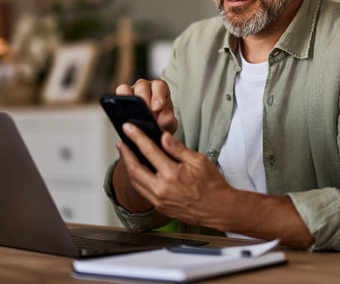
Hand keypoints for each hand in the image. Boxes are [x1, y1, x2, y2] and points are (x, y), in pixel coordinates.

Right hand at [116, 80, 177, 133]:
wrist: (152, 127)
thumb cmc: (162, 122)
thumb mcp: (169, 125)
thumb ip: (169, 122)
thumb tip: (166, 117)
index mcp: (160, 88)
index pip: (159, 86)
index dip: (158, 96)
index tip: (157, 109)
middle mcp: (146, 85)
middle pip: (142, 87)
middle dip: (144, 102)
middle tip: (146, 116)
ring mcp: (132, 89)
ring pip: (127, 88)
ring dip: (130, 101)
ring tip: (134, 117)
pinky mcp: (122, 96)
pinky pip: (119, 94)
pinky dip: (119, 102)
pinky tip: (124, 115)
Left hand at [117, 122, 235, 227]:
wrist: (219, 210)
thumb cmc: (212, 186)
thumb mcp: (199, 161)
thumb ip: (178, 149)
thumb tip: (164, 137)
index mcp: (171, 174)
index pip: (148, 150)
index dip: (136, 137)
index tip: (128, 128)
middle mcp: (162, 189)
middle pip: (134, 168)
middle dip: (125, 154)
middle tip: (121, 143)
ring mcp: (159, 201)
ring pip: (135, 182)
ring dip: (128, 167)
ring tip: (126, 156)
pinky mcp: (160, 208)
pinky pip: (143, 192)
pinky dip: (137, 180)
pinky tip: (138, 172)